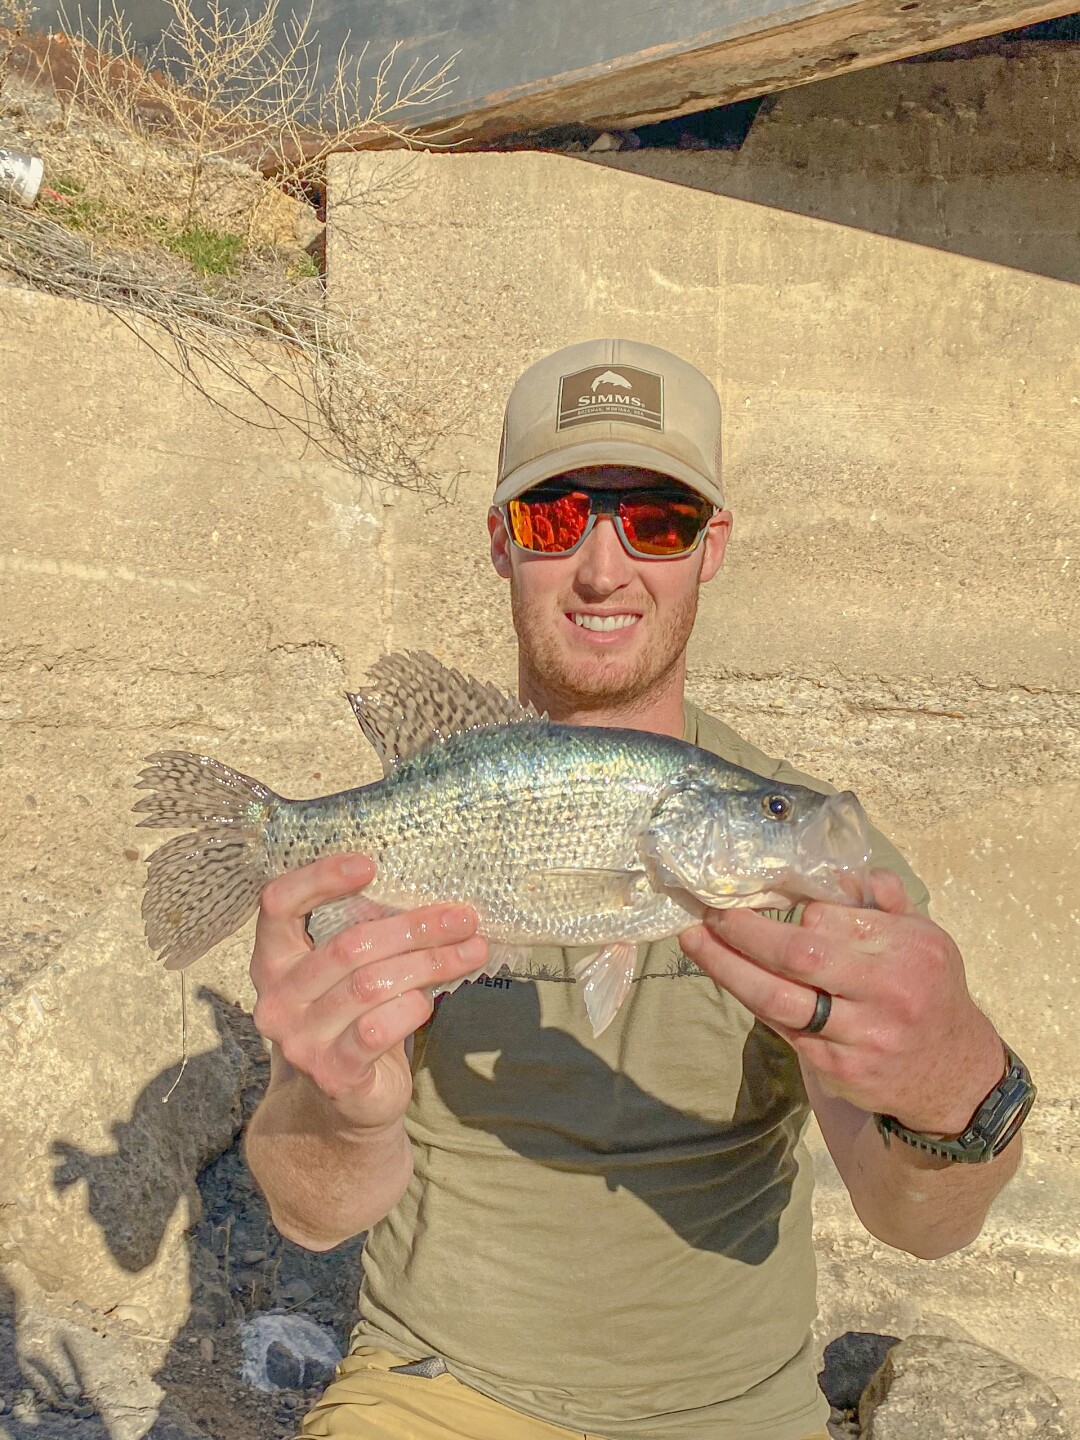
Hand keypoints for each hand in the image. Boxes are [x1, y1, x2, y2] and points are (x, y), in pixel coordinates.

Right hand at [250, 853, 486, 1128]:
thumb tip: (437, 898)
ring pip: (370, 985)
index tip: (370, 865)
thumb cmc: (351, 1017)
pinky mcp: (332, 1074)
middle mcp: (277, 998)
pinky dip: (412, 1007)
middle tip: (462, 918)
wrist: (339, 1102)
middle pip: (348, 946)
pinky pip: (377, 1029)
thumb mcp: (347, 971)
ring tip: (471, 951)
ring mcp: (300, 1039)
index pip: (277, 904)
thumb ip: (367, 933)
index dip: (319, 878)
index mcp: (273, 958)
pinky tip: (431, 999)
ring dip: (429, 964)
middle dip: (414, 927)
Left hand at [679, 868, 1003, 1134]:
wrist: (956, 1077)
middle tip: (708, 911)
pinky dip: (752, 1000)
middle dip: (744, 931)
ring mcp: (860, 1037)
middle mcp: (885, 992)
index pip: (832, 918)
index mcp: (907, 950)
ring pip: (778, 999)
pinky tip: (728, 976)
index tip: (760, 894)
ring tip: (695, 941)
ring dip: (727, 968)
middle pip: (798, 956)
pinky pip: (783, 1029)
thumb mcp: (925, 938)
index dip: (790, 907)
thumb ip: (885, 901)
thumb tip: (841, 869)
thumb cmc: (930, 991)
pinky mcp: (838, 1069)